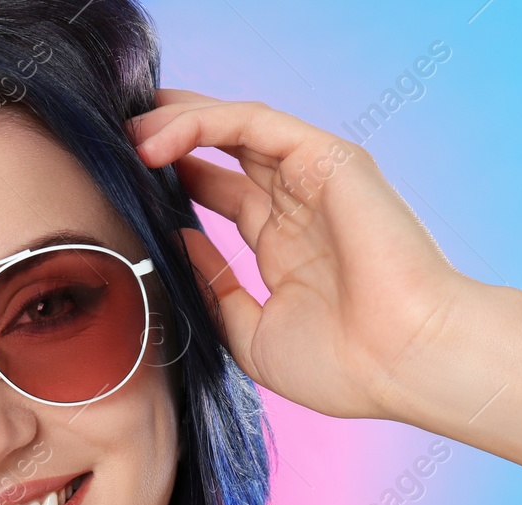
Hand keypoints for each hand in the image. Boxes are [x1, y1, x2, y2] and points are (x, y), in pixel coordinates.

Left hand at [127, 89, 483, 420]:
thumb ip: (215, 289)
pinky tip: (159, 140)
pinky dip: (203, 122)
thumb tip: (179, 242)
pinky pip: (254, 122)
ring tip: (128, 132)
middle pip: (225, 150)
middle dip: (169, 138)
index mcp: (287, 246)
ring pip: (234, 126)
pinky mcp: (327, 158)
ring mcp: (315, 179)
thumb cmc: (345, 366)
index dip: (174, 179)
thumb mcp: (251, 335)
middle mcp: (300, 205)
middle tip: (118, 139)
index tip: (124, 183)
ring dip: (177, 122)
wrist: (403, 364)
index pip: (223, 193)